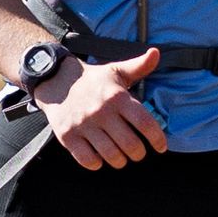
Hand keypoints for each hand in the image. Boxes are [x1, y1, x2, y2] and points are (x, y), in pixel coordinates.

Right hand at [42, 47, 167, 168]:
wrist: (56, 81)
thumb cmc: (93, 80)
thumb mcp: (116, 71)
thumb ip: (139, 66)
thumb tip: (156, 53)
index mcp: (117, 97)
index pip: (144, 123)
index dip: (157, 139)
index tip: (161, 147)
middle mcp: (101, 111)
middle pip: (130, 144)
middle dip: (138, 154)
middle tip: (138, 153)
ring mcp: (83, 125)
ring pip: (111, 155)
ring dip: (120, 161)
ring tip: (121, 157)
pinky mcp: (68, 136)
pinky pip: (88, 160)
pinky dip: (97, 163)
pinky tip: (100, 157)